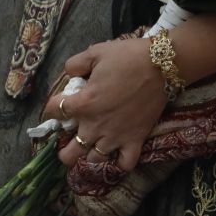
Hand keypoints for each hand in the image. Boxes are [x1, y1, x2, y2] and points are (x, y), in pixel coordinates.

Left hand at [51, 36, 169, 171]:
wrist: (163, 64)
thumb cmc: (128, 57)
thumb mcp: (96, 52)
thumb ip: (75, 63)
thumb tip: (69, 74)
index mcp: (83, 103)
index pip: (54, 112)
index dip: (52, 108)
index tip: (58, 105)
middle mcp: (94, 126)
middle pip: (69, 153)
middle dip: (64, 151)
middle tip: (69, 142)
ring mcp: (115, 136)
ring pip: (94, 159)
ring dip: (91, 154)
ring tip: (94, 146)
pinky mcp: (135, 140)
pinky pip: (125, 163)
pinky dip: (121, 163)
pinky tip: (119, 154)